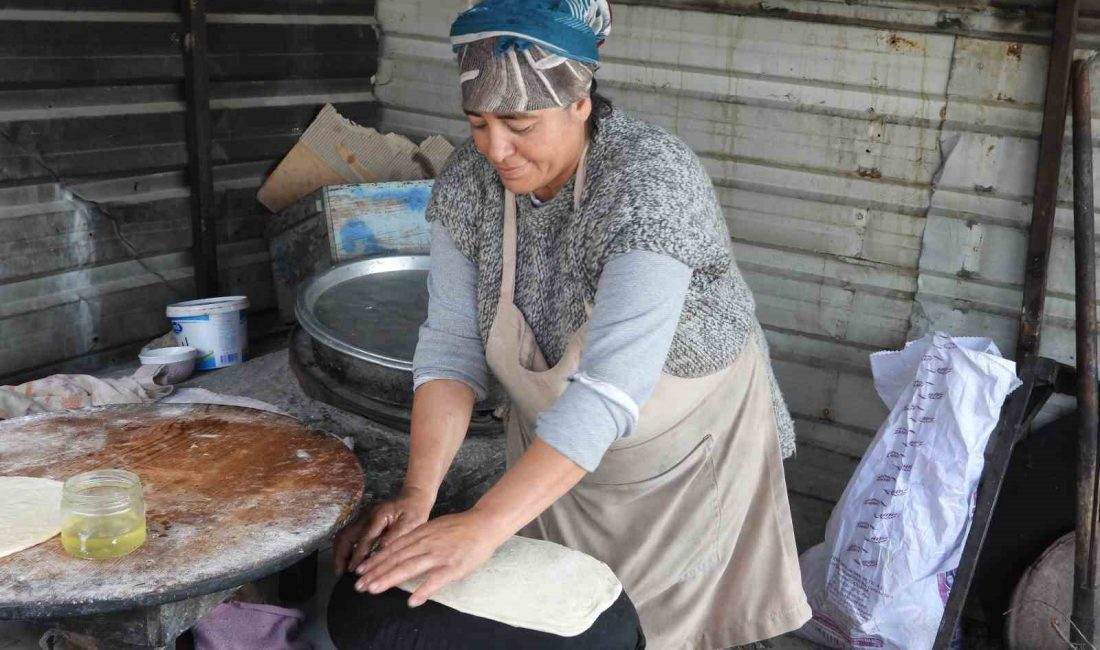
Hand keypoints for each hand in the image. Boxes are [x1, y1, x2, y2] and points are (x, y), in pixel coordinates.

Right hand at [332, 487, 433, 575]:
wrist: (413, 498)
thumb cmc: (414, 511)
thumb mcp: (410, 524)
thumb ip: (395, 536)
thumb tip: (381, 551)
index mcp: (379, 515)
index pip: (364, 538)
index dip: (358, 556)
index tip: (354, 571)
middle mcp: (366, 515)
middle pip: (346, 535)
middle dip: (340, 555)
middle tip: (339, 572)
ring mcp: (362, 517)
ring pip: (344, 535)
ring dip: (340, 553)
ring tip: (340, 570)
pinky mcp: (362, 522)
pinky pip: (349, 536)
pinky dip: (346, 549)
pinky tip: (348, 562)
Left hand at [355, 509, 508, 606]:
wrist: (484, 524)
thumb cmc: (458, 527)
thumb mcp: (432, 527)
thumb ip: (415, 538)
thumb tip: (396, 550)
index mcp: (420, 534)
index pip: (393, 549)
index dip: (375, 561)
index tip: (360, 571)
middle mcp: (426, 544)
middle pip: (396, 559)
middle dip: (376, 572)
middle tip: (359, 585)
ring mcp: (439, 556)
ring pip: (410, 568)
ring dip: (390, 579)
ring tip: (374, 589)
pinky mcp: (453, 567)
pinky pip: (436, 580)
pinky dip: (423, 590)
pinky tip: (412, 601)